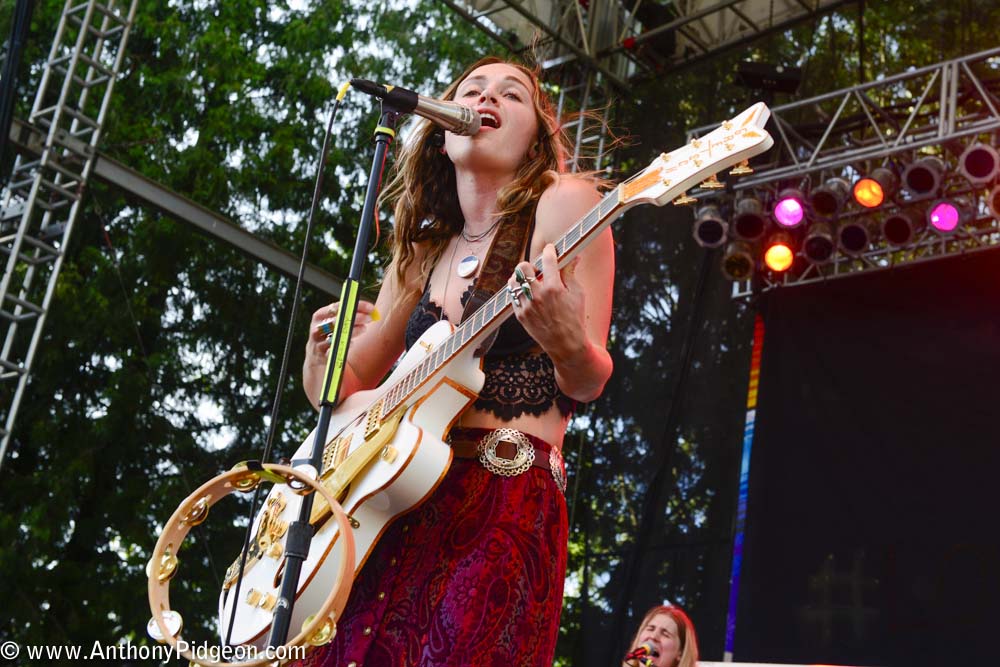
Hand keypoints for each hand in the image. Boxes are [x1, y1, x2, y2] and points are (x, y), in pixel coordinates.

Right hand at [305, 300, 378, 367]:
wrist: (317, 357)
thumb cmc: (330, 335)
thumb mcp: (334, 322)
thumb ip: (348, 314)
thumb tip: (371, 310)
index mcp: (320, 315)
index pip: (339, 307)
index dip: (356, 306)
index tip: (370, 307)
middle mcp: (318, 327)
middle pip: (338, 320)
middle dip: (356, 318)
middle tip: (369, 318)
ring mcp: (319, 341)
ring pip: (338, 334)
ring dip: (354, 331)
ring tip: (363, 329)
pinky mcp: (323, 354)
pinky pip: (337, 348)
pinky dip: (346, 345)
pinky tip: (352, 343)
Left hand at [506, 244, 586, 362]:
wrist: (566, 345)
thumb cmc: (575, 319)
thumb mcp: (577, 294)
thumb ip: (570, 273)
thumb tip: (573, 257)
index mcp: (554, 288)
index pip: (547, 259)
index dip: (549, 250)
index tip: (550, 249)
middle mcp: (538, 296)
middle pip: (523, 267)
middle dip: (530, 264)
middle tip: (537, 269)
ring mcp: (527, 306)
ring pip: (513, 281)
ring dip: (520, 277)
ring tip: (529, 281)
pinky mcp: (520, 315)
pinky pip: (513, 296)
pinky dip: (519, 291)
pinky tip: (527, 293)